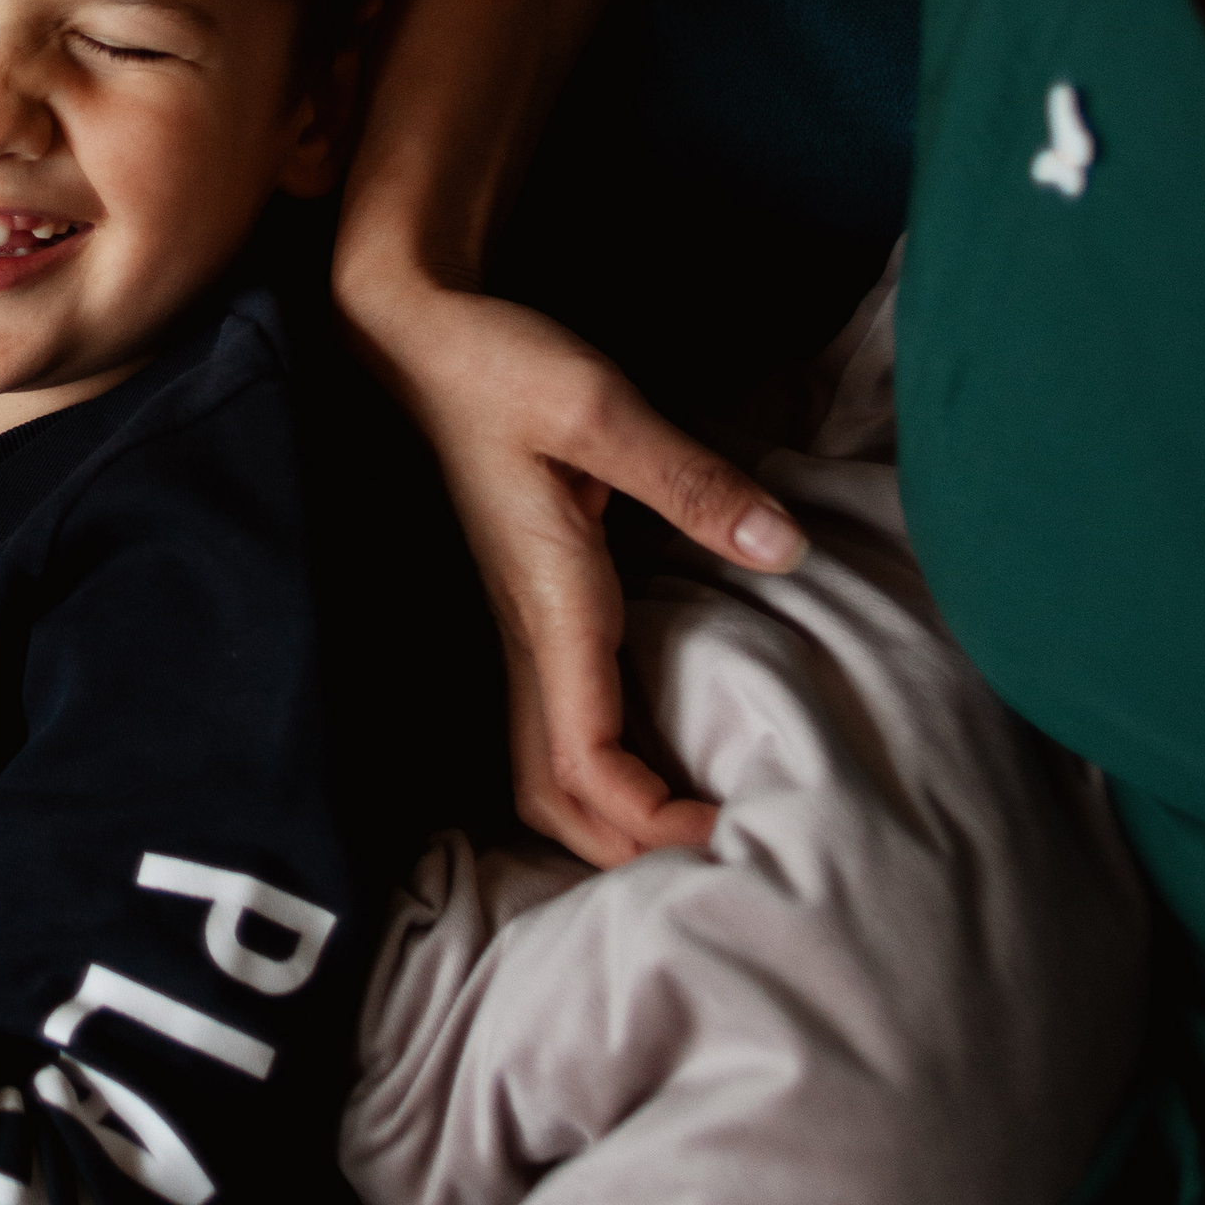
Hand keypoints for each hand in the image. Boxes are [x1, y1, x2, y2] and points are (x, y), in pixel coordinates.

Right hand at [337, 273, 805, 868]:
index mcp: (549, 606)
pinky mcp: (531, 605)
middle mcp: (529, 634)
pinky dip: (600, 772)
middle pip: (552, 796)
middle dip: (624, 852)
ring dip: (606, 821)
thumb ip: (691, 481)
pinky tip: (654, 761)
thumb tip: (783, 547)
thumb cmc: (499, 368)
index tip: (726, 831)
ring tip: (689, 832)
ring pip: (544, 767)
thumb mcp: (597, 407)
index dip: (648, 819)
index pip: (583, 761)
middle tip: (720, 863)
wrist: (421, 341)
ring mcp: (523, 625)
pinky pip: (558, 721)